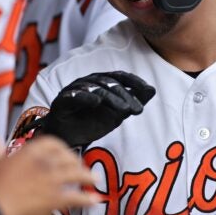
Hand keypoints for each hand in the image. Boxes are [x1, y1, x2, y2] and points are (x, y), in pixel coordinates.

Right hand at [0, 135, 97, 214]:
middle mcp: (43, 163)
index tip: (64, 152)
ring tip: (94, 180)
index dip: (62, 148)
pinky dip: (86, 199)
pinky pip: (75, 197)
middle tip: (81, 167)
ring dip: (87, 177)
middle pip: (68, 158)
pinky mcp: (53, 198)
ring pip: (75, 174)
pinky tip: (93, 200)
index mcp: (29, 152)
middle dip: (77, 163)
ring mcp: (50, 180)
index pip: (53, 143)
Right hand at [41, 71, 155, 147]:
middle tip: (138, 109)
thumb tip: (152, 90)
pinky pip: (75, 96)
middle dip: (126, 95)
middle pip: (110, 84)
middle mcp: (89, 82)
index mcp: (102, 82)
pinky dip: (86, 97)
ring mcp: (75, 89)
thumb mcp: (116, 115)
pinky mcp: (63, 99)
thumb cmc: (92, 122)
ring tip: (124, 109)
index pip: (121, 77)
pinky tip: (97, 102)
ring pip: (95, 88)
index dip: (135, 82)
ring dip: (111, 98)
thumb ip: (132, 102)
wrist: (68, 137)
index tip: (148, 90)